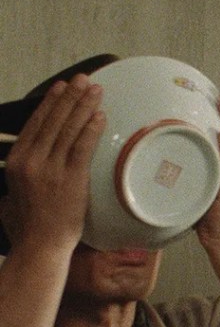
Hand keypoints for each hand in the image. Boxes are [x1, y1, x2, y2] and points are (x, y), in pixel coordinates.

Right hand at [2, 74, 103, 252]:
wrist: (39, 247)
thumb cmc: (27, 228)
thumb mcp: (11, 196)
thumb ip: (17, 181)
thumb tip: (20, 175)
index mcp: (16, 161)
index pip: (36, 124)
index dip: (51, 103)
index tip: (61, 87)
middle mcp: (31, 160)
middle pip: (53, 120)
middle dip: (70, 97)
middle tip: (84, 79)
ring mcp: (51, 168)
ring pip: (69, 129)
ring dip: (84, 106)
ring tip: (95, 89)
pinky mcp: (71, 179)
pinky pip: (82, 147)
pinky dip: (91, 128)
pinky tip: (100, 114)